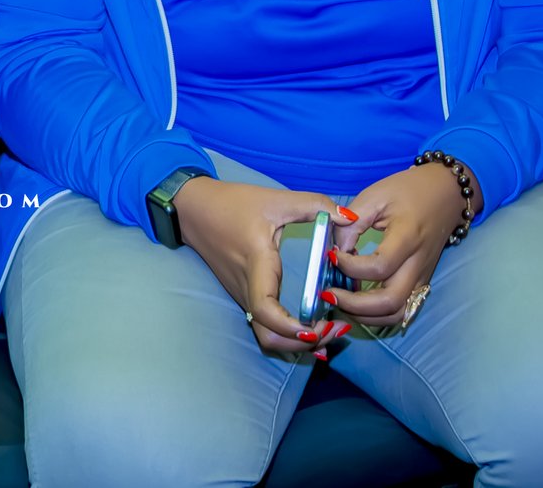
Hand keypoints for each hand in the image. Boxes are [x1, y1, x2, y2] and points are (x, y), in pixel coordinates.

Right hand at [174, 177, 357, 356]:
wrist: (192, 209)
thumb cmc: (231, 203)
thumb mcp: (275, 198)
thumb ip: (314, 205)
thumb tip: (350, 217)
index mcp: (256, 265)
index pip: (265, 310)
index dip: (291, 327)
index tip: (318, 326)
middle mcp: (247, 287)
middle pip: (268, 337)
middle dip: (303, 344)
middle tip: (334, 329)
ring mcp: (243, 294)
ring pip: (266, 335)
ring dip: (297, 342)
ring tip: (327, 329)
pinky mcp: (244, 294)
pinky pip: (264, 324)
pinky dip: (288, 333)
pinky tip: (311, 327)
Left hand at [327, 160, 478, 329]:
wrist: (445, 193)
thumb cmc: (408, 190)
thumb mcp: (375, 196)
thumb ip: (352, 222)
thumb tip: (334, 250)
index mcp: (408, 238)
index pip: (380, 266)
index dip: (349, 266)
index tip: (330, 254)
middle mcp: (418, 264)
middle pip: (390, 301)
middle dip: (355, 305)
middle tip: (328, 293)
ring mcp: (422, 277)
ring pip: (397, 313)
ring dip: (366, 315)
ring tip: (340, 301)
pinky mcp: (420, 282)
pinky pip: (401, 309)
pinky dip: (377, 314)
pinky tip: (356, 301)